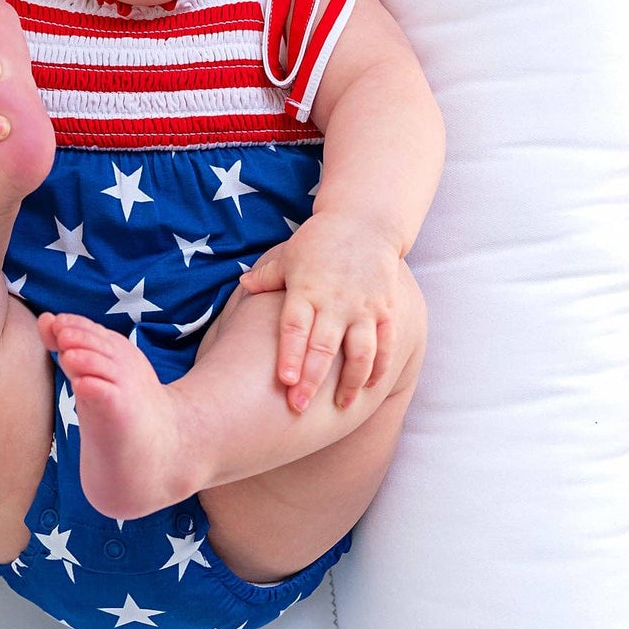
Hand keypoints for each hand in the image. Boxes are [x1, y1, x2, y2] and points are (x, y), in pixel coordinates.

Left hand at [237, 213, 405, 413]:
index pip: (295, 327)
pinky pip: (385, 344)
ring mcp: (363, 306)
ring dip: (351, 382)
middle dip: (312, 380)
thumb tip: (242, 285)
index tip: (284, 381)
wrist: (365, 221)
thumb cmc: (320, 240)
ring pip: (360, 352)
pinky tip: (371, 386)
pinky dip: (380, 367)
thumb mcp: (288, 255)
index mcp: (306, 289)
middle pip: (323, 346)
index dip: (290, 355)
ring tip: (342, 406)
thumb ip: (267, 276)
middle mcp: (335, 300)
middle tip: (299, 407)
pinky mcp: (385, 308)